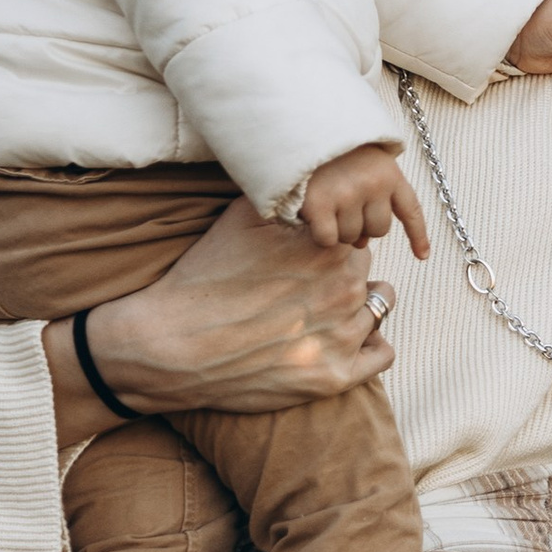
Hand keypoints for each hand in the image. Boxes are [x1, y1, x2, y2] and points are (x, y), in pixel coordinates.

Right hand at [41, 195, 392, 442]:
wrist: (170, 344)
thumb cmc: (203, 278)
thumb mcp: (243, 216)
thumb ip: (288, 196)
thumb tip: (309, 174)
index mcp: (331, 248)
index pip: (355, 240)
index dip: (333, 247)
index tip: (310, 258)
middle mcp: (345, 290)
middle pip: (367, 275)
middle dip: (344, 277)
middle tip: (308, 288)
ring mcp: (342, 336)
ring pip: (377, 311)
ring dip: (356, 310)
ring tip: (321, 314)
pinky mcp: (334, 376)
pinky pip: (382, 355)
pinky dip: (370, 347)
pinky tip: (349, 341)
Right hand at [301, 141, 429, 259]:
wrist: (302, 128)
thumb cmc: (334, 151)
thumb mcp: (366, 163)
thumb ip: (376, 195)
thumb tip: (364, 241)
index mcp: (390, 173)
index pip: (410, 210)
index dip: (418, 235)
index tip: (423, 255)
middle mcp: (373, 185)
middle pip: (378, 231)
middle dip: (362, 226)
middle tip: (343, 207)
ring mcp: (347, 194)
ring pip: (350, 237)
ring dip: (338, 228)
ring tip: (327, 202)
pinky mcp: (320, 204)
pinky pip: (328, 239)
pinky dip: (320, 234)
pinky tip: (313, 215)